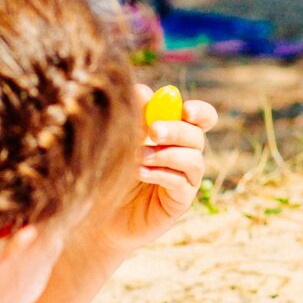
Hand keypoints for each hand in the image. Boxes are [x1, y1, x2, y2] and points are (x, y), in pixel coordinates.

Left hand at [86, 86, 217, 252]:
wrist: (100, 212)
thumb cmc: (111, 170)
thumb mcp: (122, 139)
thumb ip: (135, 115)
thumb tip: (143, 90)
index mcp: (176, 134)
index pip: (202, 118)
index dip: (200, 112)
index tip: (185, 110)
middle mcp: (186, 154)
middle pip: (197, 136)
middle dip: (176, 130)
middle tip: (153, 130)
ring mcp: (186, 179)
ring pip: (194, 159)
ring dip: (166, 154)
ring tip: (139, 157)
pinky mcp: (180, 201)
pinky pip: (181, 183)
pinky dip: (162, 174)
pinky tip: (141, 173)